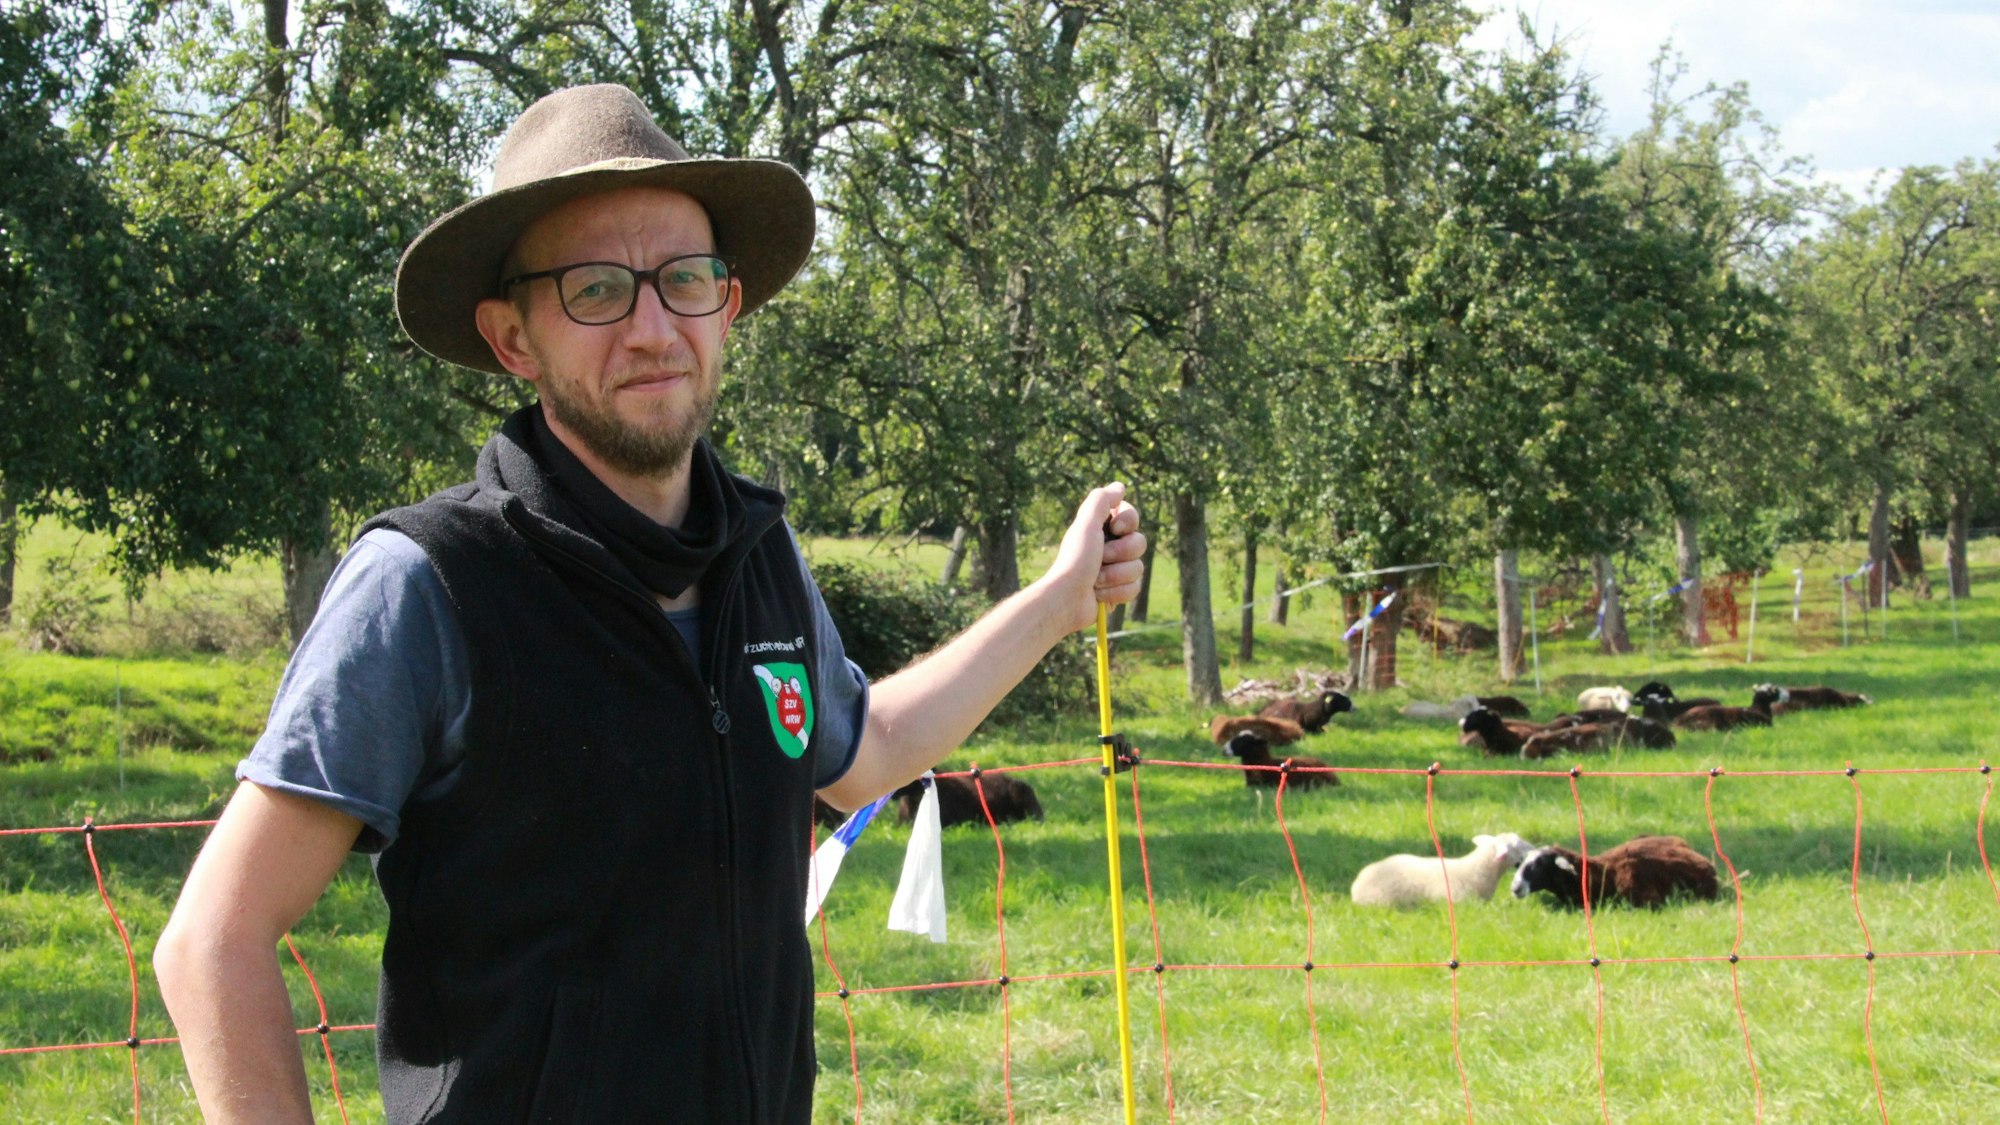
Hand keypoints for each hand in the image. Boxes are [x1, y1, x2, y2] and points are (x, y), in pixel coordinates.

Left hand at [1045, 482, 1146, 632]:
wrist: (1066, 600)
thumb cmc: (1075, 560)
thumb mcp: (1086, 524)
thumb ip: (1101, 501)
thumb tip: (1119, 487)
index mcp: (1100, 529)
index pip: (1131, 517)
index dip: (1128, 522)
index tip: (1115, 528)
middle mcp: (1109, 547)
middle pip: (1139, 543)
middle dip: (1121, 553)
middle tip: (1101, 558)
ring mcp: (1114, 570)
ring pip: (1138, 568)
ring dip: (1117, 575)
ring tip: (1096, 581)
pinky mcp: (1117, 591)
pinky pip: (1135, 588)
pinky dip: (1118, 592)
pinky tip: (1100, 595)